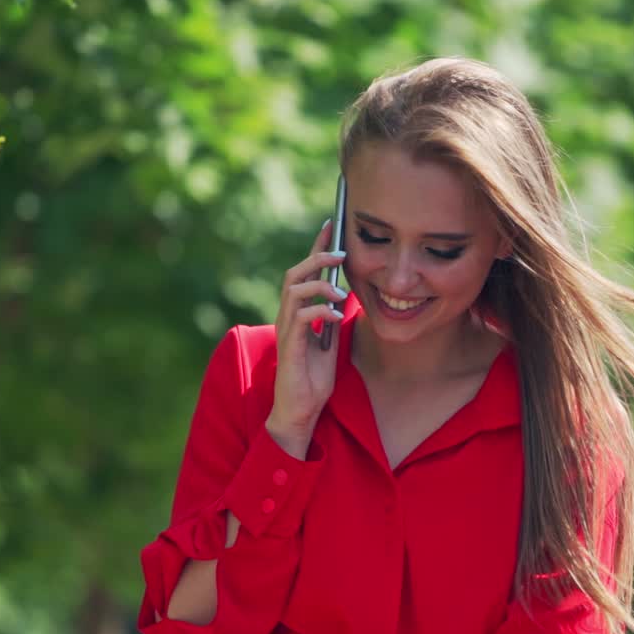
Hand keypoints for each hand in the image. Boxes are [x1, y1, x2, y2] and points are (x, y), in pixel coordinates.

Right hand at [266, 219, 346, 456]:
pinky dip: (319, 311)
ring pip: (294, 290)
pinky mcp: (290, 346)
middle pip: (295, 273)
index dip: (317, 247)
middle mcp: (287, 316)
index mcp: (297, 312)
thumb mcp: (330, 341)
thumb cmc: (313, 378)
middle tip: (341, 253)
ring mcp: (286, 330)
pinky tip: (335, 316)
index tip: (332, 224)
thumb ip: (333, 317)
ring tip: (339, 290)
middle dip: (317, 257)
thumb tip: (347, 293)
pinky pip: (300, 318)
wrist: (301, 410)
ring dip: (319, 284)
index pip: (305, 271)